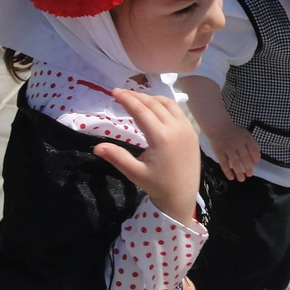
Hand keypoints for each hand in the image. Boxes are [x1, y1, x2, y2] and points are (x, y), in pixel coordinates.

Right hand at [93, 88, 199, 224]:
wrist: (183, 196)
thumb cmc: (158, 185)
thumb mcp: (135, 173)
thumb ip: (117, 157)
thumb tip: (96, 147)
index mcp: (162, 137)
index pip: (141, 111)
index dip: (127, 99)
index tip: (114, 92)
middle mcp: (176, 128)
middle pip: (154, 104)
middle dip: (136, 96)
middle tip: (121, 93)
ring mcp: (187, 128)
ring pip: (168, 104)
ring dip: (151, 98)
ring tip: (136, 98)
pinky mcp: (192, 132)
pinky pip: (178, 111)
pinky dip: (164, 104)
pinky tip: (154, 107)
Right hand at [209, 122, 260, 181]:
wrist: (218, 126)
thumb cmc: (234, 133)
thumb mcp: (245, 134)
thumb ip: (252, 144)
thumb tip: (256, 160)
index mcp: (246, 138)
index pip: (254, 149)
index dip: (256, 158)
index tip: (255, 164)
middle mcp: (237, 143)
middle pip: (245, 158)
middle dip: (248, 168)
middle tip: (249, 175)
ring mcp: (228, 147)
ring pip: (235, 162)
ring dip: (239, 172)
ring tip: (241, 179)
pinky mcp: (219, 151)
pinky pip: (224, 163)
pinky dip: (227, 171)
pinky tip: (231, 177)